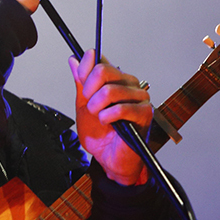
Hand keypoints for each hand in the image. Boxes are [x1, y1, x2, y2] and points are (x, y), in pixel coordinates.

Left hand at [69, 50, 151, 184]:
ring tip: (100, 118)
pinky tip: (109, 123)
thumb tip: (74, 60)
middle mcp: (128, 84)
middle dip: (89, 92)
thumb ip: (81, 83)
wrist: (109, 159)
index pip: (99, 61)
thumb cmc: (100, 135)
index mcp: (115, 79)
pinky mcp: (145, 113)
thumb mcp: (83, 106)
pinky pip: (121, 108)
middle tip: (91, 107)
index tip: (83, 89)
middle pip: (103, 71)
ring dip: (97, 108)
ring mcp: (139, 97)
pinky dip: (108, 117)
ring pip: (110, 91)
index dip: (85, 73)